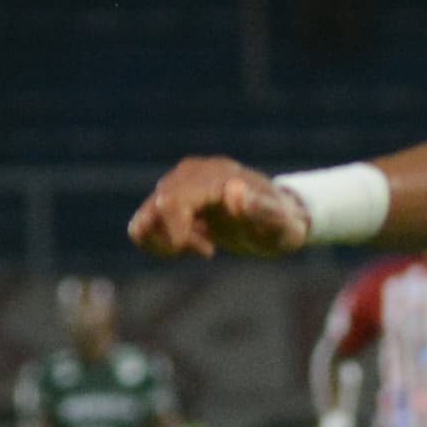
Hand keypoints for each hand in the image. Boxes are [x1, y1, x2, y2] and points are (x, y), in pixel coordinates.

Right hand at [131, 156, 314, 258]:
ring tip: (202, 245)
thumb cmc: (283, 225)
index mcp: (215, 177)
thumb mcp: (282, 225)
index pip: (172, 200)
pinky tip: (189, 243)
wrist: (279, 219)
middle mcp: (191, 174)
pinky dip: (157, 242)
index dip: (178, 233)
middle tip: (210, 250)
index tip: (209, 252)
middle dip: (176, 240)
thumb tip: (233, 190)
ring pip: (144, 218)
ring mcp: (178, 185)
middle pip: (156, 208)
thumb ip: (261, 209)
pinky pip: (143, 224)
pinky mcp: (172, 199)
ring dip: (165, 242)